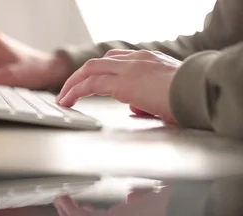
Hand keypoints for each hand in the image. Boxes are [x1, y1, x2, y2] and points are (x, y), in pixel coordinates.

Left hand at [56, 49, 181, 122]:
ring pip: (90, 70)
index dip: (98, 71)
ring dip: (73, 84)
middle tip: (68, 90)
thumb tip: (133, 107)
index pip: (115, 60)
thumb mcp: (165, 96)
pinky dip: (76, 91)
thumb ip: (146, 100)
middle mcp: (136, 60)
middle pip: (98, 62)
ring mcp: (129, 69)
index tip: (87, 81)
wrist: (200, 94)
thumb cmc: (189, 98)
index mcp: (147, 60)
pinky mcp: (124, 83)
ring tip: (63, 98)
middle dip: (79, 76)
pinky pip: (91, 84)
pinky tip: (68, 101)